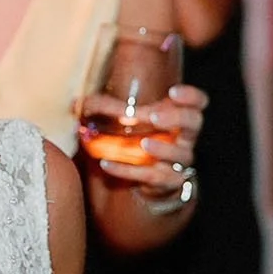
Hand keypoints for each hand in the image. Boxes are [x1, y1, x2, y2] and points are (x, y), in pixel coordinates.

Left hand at [84, 84, 205, 192]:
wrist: (146, 177)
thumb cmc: (136, 138)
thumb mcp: (122, 119)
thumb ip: (102, 107)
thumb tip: (74, 101)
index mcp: (178, 115)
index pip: (198, 102)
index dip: (190, 96)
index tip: (171, 91)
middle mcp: (184, 137)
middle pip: (194, 122)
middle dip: (176, 118)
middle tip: (153, 116)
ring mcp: (179, 161)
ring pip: (181, 155)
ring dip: (162, 149)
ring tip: (143, 143)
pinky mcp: (168, 182)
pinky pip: (153, 177)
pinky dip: (129, 171)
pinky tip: (107, 164)